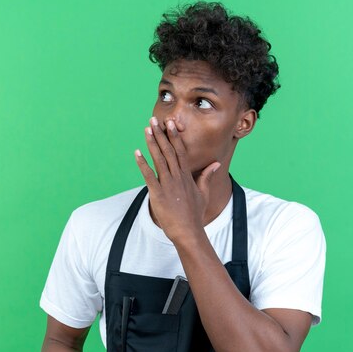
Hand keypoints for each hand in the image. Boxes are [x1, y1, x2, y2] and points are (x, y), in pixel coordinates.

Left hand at [135, 117, 220, 241]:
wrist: (188, 231)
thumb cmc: (195, 214)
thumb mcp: (203, 193)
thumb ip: (206, 176)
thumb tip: (215, 164)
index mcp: (186, 175)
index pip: (180, 151)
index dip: (175, 136)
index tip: (170, 124)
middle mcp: (177, 177)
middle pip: (168, 151)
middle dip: (161, 134)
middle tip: (154, 120)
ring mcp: (167, 185)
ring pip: (159, 159)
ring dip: (152, 143)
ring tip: (147, 130)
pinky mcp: (158, 194)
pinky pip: (149, 176)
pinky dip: (142, 164)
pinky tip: (136, 153)